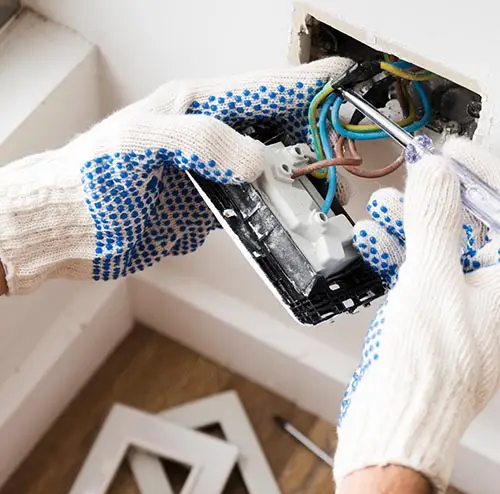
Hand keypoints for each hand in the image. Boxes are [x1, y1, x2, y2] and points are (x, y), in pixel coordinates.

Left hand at [0, 57, 350, 294]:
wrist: (70, 227)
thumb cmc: (91, 176)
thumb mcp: (141, 143)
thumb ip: (199, 141)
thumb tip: (255, 160)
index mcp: (194, 106)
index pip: (260, 90)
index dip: (303, 85)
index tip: (343, 79)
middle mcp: (208, 139)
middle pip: (273, 132)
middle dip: (310, 138)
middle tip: (341, 151)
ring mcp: (210, 177)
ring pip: (268, 174)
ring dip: (298, 183)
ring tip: (328, 192)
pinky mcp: (208, 213)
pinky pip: (252, 211)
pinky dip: (276, 216)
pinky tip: (293, 221)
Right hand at [334, 138, 499, 493]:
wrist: (402, 421)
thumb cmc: (430, 367)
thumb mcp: (432, 278)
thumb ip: (436, 218)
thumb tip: (437, 173)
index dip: (481, 174)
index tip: (452, 153)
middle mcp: (499, 298)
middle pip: (478, 229)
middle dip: (441, 200)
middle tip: (414, 179)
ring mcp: (473, 310)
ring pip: (448, 250)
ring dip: (414, 226)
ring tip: (382, 208)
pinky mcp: (445, 322)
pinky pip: (429, 276)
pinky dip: (403, 257)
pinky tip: (376, 242)